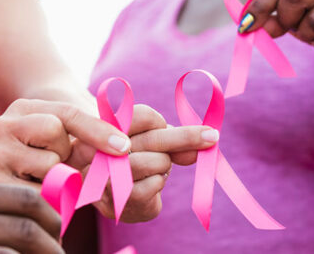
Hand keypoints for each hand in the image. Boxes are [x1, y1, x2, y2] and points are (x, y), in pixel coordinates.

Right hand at [0, 99, 130, 186]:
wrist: (17, 168)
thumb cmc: (52, 151)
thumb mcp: (68, 132)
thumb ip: (91, 131)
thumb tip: (122, 148)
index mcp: (21, 108)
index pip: (66, 114)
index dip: (98, 130)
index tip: (124, 146)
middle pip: (55, 135)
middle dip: (66, 152)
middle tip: (56, 158)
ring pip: (49, 166)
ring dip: (58, 175)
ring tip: (44, 175)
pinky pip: (38, 193)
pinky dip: (48, 196)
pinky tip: (38, 190)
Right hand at [86, 104, 218, 222]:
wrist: (112, 195)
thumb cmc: (135, 157)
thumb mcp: (152, 141)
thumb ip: (176, 139)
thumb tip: (208, 140)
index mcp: (106, 127)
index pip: (141, 115)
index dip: (159, 121)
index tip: (165, 127)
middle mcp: (101, 149)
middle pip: (153, 138)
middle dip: (187, 138)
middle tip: (212, 137)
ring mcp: (107, 176)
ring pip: (157, 162)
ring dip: (164, 165)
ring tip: (154, 167)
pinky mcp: (116, 199)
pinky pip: (155, 184)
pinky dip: (158, 182)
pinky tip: (148, 183)